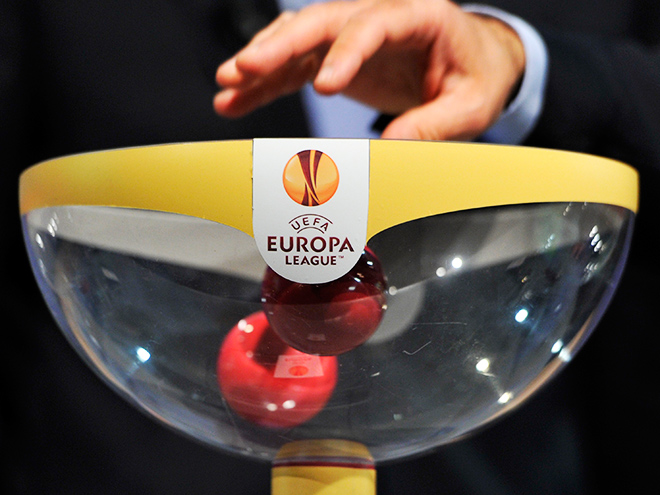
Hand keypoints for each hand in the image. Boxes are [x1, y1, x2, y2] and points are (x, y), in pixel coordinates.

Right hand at [214, 0, 524, 140]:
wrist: (473, 64)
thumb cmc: (476, 78)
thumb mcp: (471, 106)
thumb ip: (435, 125)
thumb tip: (389, 152)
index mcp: (420, 16)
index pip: (373, 25)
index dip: (345, 54)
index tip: (324, 87)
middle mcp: (379, 15)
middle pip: (320, 21)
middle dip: (277, 46)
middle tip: (242, 69)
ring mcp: (354, 34)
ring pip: (298, 38)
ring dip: (261, 63)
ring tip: (226, 88)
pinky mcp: (338, 56)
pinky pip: (295, 65)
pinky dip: (266, 84)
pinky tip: (236, 100)